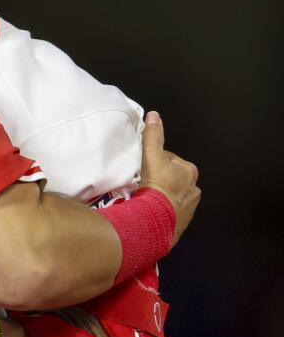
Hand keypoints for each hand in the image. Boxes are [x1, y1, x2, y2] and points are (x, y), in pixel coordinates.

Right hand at [136, 111, 199, 243]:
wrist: (154, 220)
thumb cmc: (156, 185)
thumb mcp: (152, 156)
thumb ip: (153, 136)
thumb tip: (154, 114)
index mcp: (189, 171)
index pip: (170, 160)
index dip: (155, 162)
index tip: (144, 168)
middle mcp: (194, 188)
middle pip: (172, 178)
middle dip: (160, 179)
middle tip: (143, 182)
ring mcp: (189, 207)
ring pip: (172, 195)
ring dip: (161, 195)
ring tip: (145, 197)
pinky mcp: (182, 222)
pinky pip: (170, 211)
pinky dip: (163, 209)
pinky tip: (150, 209)